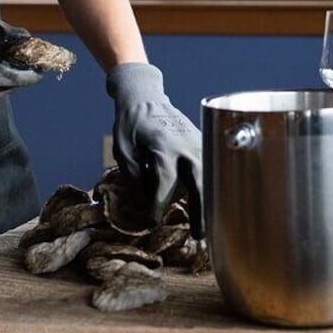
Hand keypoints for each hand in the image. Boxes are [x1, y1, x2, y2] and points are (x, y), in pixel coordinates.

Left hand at [106, 62, 202, 224]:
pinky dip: (210, 189)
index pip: (165, 181)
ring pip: (209, 177)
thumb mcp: (122, 147)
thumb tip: (146, 199)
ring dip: (209, 202)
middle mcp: (186, 144)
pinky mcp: (202, 145)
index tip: (153, 223)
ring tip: (209, 228)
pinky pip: (208, 170)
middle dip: (200, 209)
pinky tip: (210, 208)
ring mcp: (198, 143)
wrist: (145, 97)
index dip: (159, 204)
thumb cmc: (130, 123)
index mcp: (163, 144)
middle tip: (201, 236)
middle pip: (199, 181)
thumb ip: (134, 173)